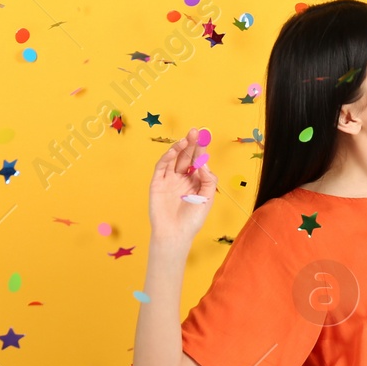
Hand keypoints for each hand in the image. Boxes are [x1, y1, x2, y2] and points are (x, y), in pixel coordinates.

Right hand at [148, 129, 217, 248]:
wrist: (175, 234)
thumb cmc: (193, 219)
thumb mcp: (207, 198)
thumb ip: (208, 179)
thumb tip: (204, 163)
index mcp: (195, 181)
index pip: (198, 161)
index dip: (201, 149)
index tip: (204, 137)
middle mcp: (182, 178)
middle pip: (186, 157)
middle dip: (191, 144)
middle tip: (195, 131)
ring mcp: (169, 180)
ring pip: (174, 160)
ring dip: (179, 148)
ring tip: (186, 139)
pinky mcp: (157, 184)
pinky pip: (161, 168)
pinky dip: (166, 158)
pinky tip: (173, 151)